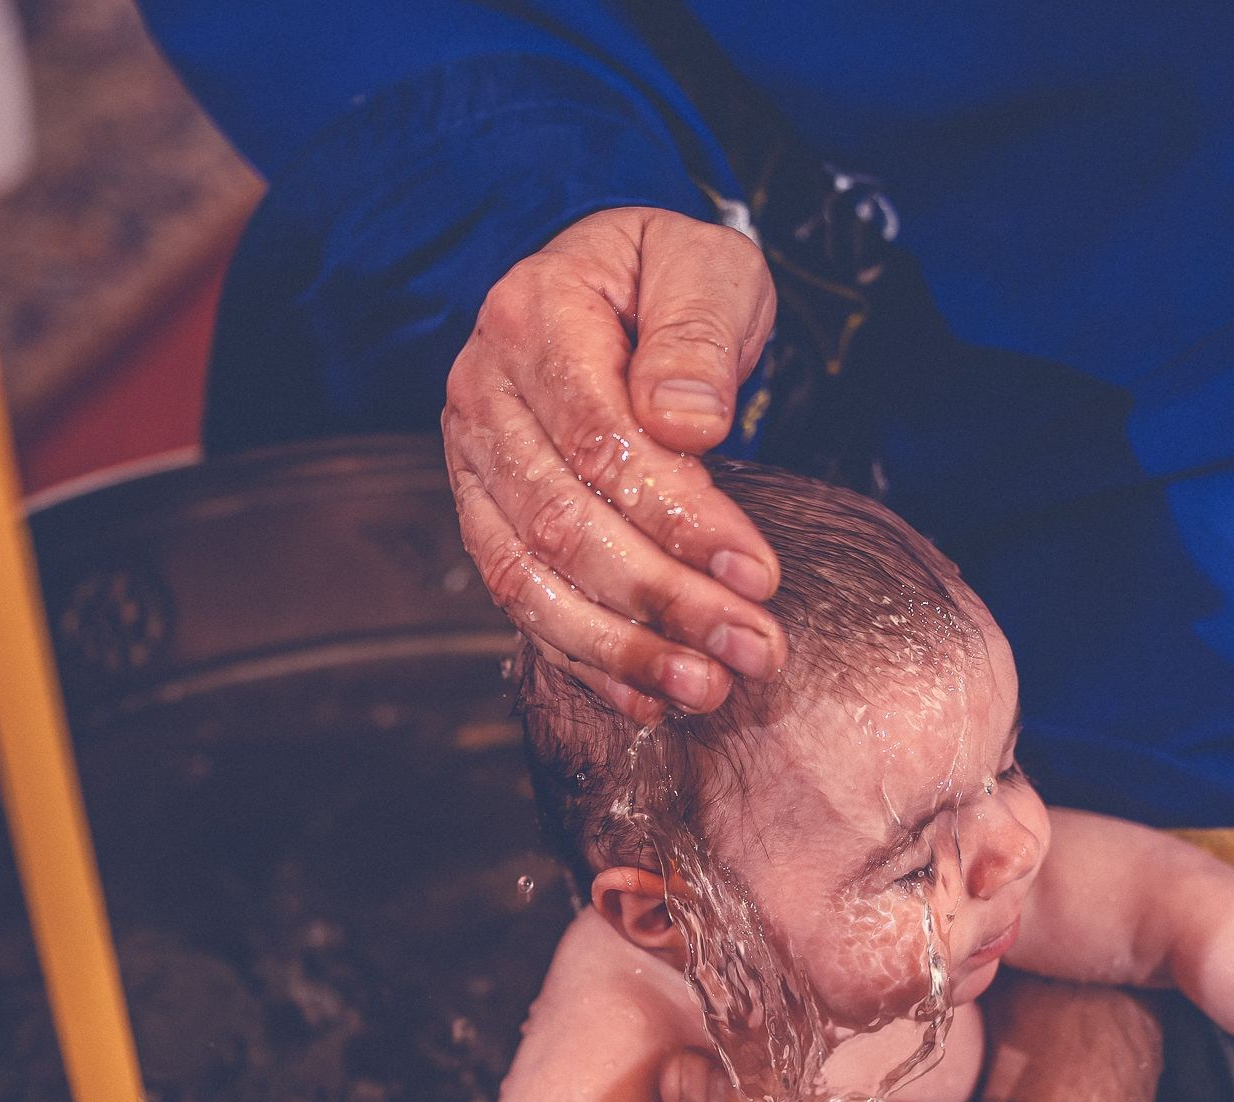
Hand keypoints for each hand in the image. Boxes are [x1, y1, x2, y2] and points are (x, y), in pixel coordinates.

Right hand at [444, 206, 786, 721]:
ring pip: (529, 579)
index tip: (760, 572)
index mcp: (531, 318)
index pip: (598, 440)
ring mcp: (473, 463)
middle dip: (665, 600)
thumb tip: (686, 425)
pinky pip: (522, 601)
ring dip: (623, 649)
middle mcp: (481, 395)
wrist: (618, 282)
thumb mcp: (707, 268)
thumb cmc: (670, 275)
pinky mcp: (487, 515)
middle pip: (562, 523)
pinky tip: (648, 701)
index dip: (679, 517)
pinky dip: (585, 660)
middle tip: (754, 649)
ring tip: (707, 688)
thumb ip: (698, 336)